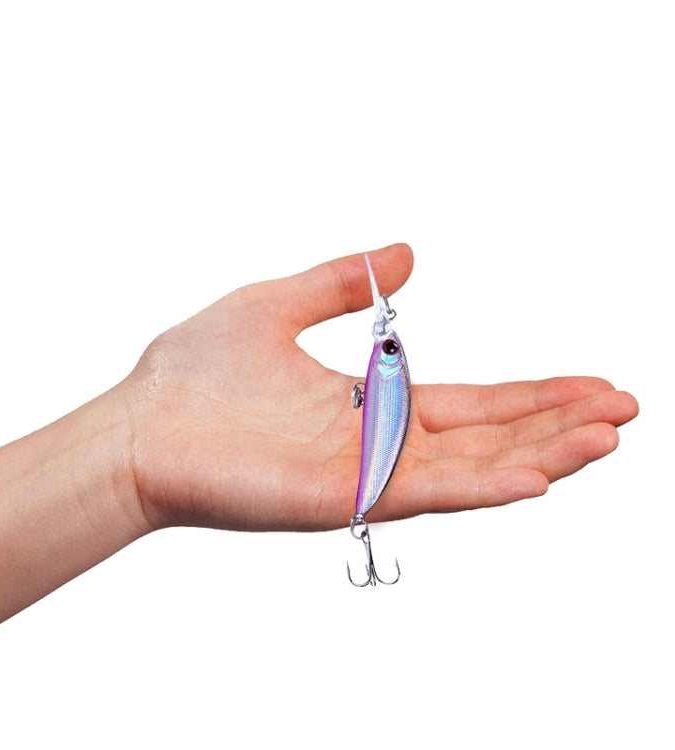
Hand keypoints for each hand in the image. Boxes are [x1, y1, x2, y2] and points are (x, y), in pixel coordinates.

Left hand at [122, 244, 638, 531]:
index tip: (589, 381)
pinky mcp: (340, 495)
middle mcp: (375, 443)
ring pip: (469, 466)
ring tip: (607, 436)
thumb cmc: (194, 370)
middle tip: (624, 408)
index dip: (530, 393)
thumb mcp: (279, 302)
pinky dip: (484, 486)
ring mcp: (362, 474)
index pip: (468, 400)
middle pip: (485, 434)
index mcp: (367, 403)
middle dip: (555, 422)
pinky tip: (540, 476)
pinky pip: (424, 491)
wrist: (139, 423)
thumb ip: (343, 283)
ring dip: (541, 452)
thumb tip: (409, 251)